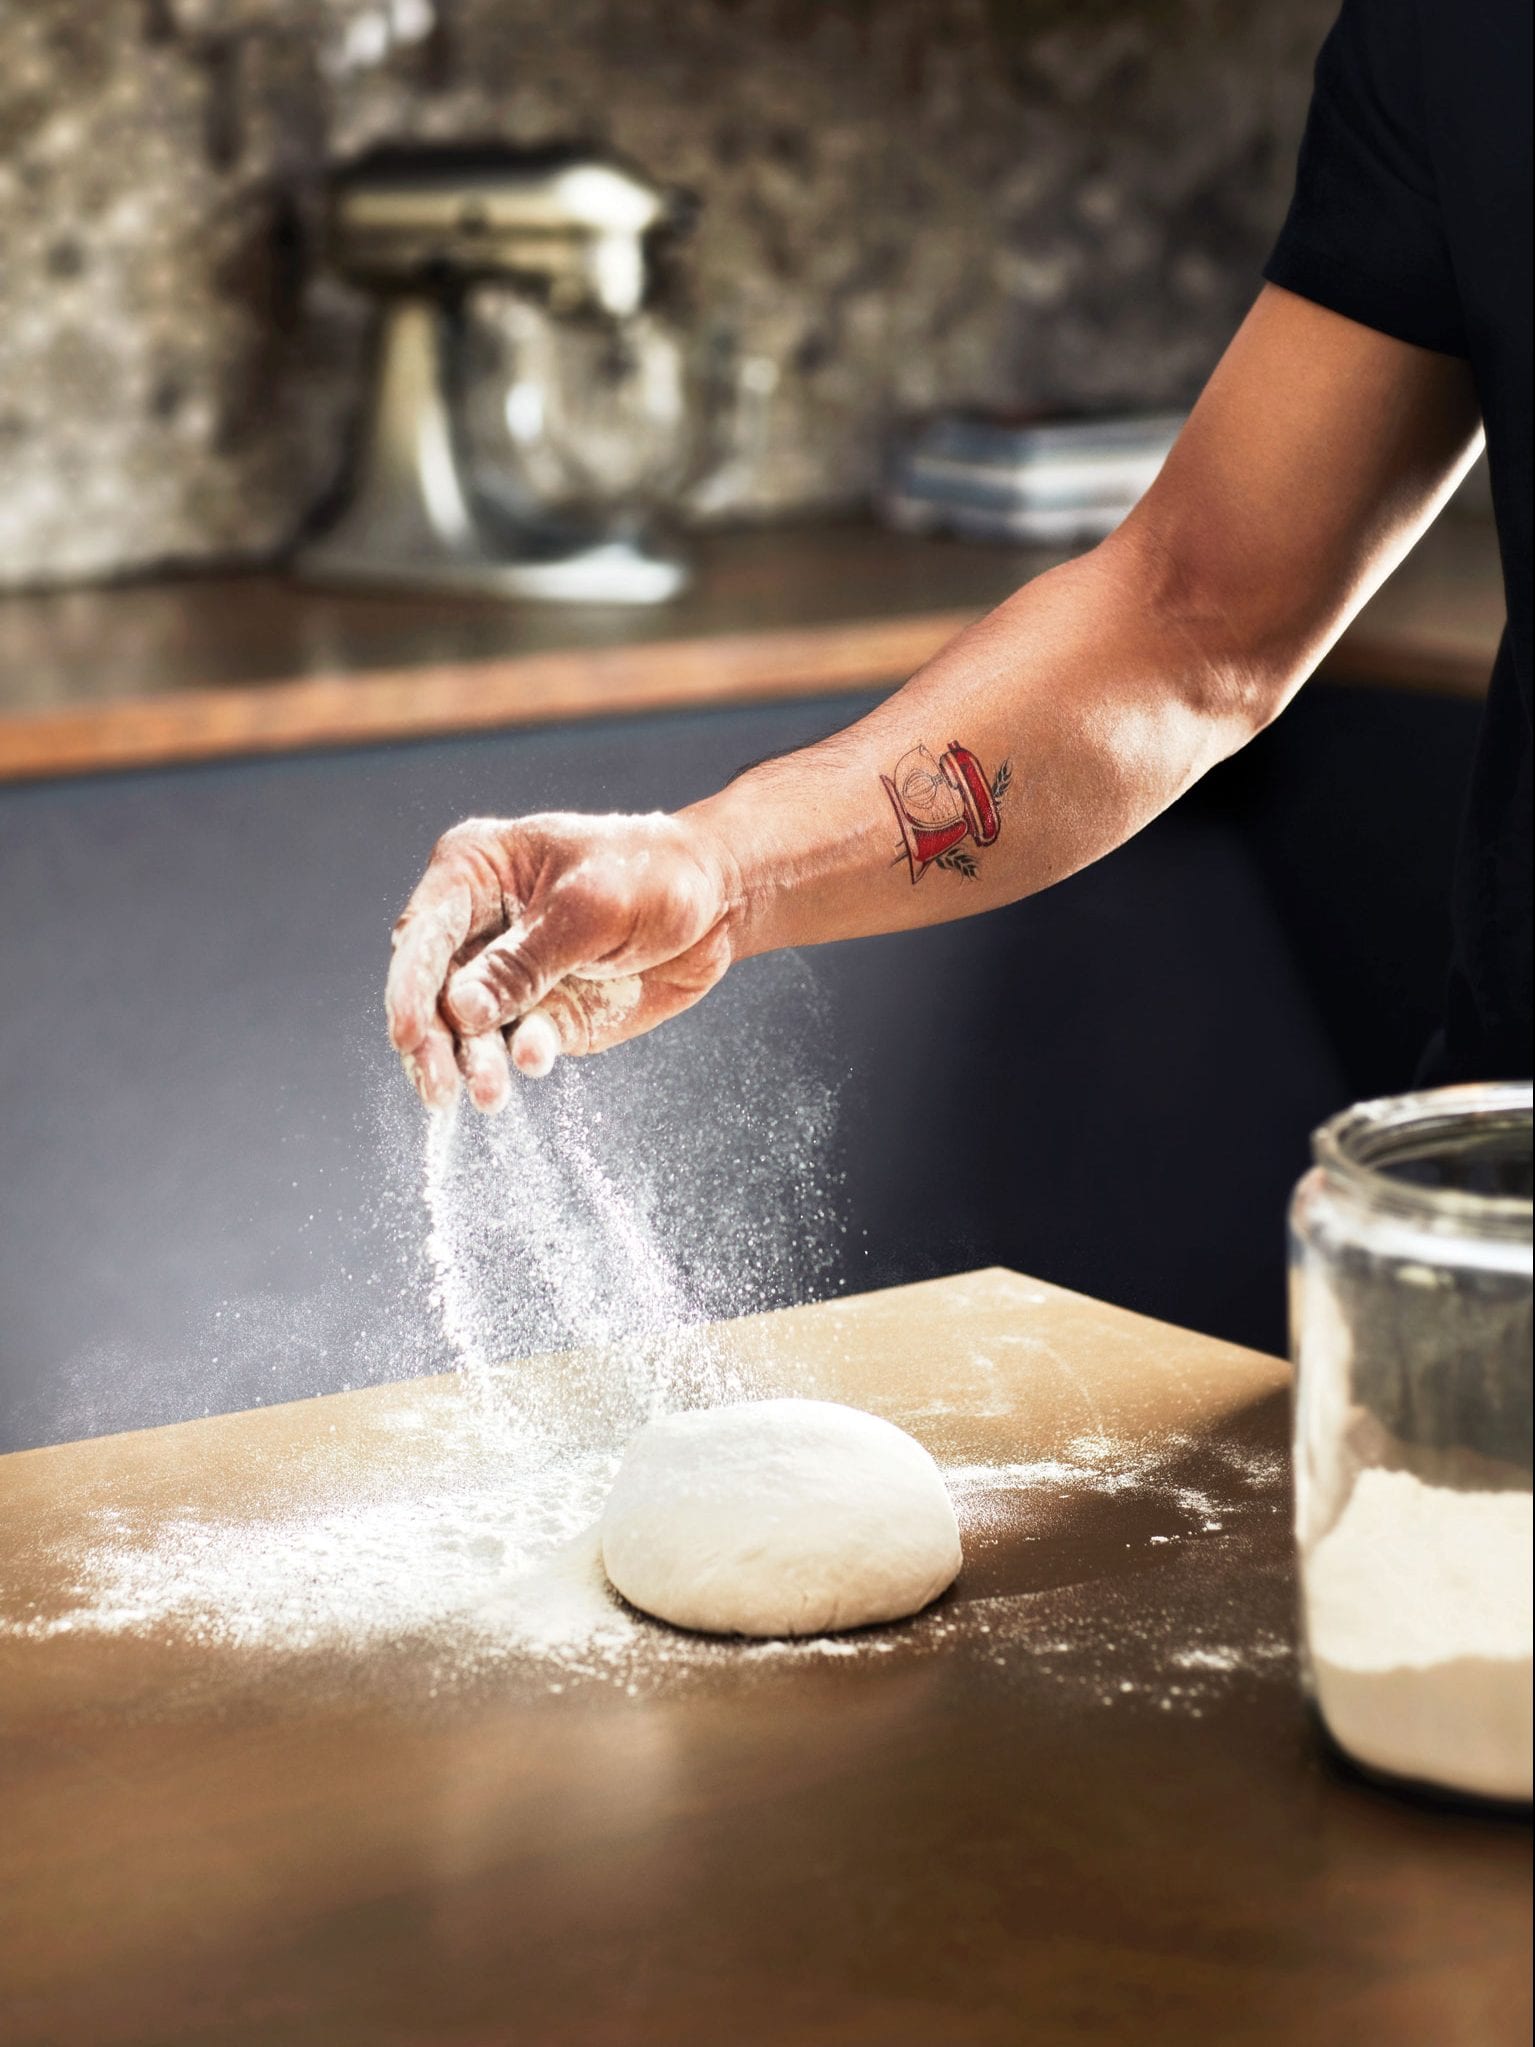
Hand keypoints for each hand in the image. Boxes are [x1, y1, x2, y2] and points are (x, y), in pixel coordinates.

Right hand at [385, 811, 736, 1111]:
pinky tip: (536, 1060)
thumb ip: (525, 962)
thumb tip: (461, 1008)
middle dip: (434, 1042)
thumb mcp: (589, 909)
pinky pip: (518, 1044)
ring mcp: (506, 976)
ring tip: (490, 1096)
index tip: (409, 1034)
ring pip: (468, 1030)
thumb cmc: (652, 875)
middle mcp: (477, 926)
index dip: (409, 986)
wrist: (716, 906)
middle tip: (442, 1088)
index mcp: (475, 872)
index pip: (424, 932)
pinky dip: (523, 1057)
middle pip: (432, 991)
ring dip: (474, 1063)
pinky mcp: (540, 1015)